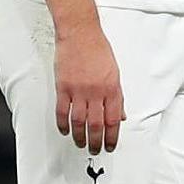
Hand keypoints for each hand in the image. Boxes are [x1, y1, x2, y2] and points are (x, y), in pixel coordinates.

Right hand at [54, 23, 123, 152]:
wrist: (80, 33)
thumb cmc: (98, 49)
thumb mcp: (115, 72)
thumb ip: (117, 96)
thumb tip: (121, 115)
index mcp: (112, 88)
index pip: (113, 120)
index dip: (112, 136)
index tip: (110, 145)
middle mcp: (96, 92)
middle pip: (97, 124)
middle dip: (97, 141)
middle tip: (95, 150)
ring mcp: (79, 90)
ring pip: (79, 121)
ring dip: (80, 136)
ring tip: (80, 144)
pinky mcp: (63, 87)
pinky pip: (62, 111)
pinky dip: (63, 124)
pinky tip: (64, 130)